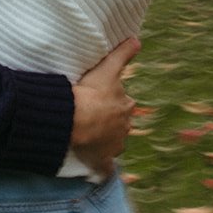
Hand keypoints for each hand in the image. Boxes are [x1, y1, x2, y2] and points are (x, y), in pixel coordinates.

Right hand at [69, 37, 140, 175]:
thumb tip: (137, 39)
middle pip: (117, 124)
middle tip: (91, 117)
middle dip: (108, 122)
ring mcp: (113, 146)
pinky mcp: (102, 160)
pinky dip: (104, 169)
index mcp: (125, 107)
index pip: (122, 104)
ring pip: (111, 143)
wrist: (75, 119)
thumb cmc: (91, 92)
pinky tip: (101, 172)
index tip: (99, 100)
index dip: (111, 102)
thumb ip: (123, 54)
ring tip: (88, 136)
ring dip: (104, 141)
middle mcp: (124, 128)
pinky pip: (105, 167)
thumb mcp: (108, 69)